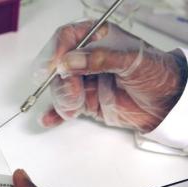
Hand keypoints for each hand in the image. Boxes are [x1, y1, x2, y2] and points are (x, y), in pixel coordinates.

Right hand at [37, 21, 186, 132]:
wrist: (166, 104)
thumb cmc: (156, 73)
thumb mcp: (131, 60)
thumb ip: (99, 59)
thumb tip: (69, 61)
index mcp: (97, 39)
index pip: (66, 37)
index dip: (56, 51)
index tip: (54, 66)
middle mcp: (86, 59)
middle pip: (57, 66)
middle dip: (60, 82)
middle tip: (73, 91)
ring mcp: (83, 81)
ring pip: (59, 88)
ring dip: (63, 100)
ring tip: (77, 107)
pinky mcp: (84, 101)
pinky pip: (63, 107)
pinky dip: (54, 114)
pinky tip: (49, 119)